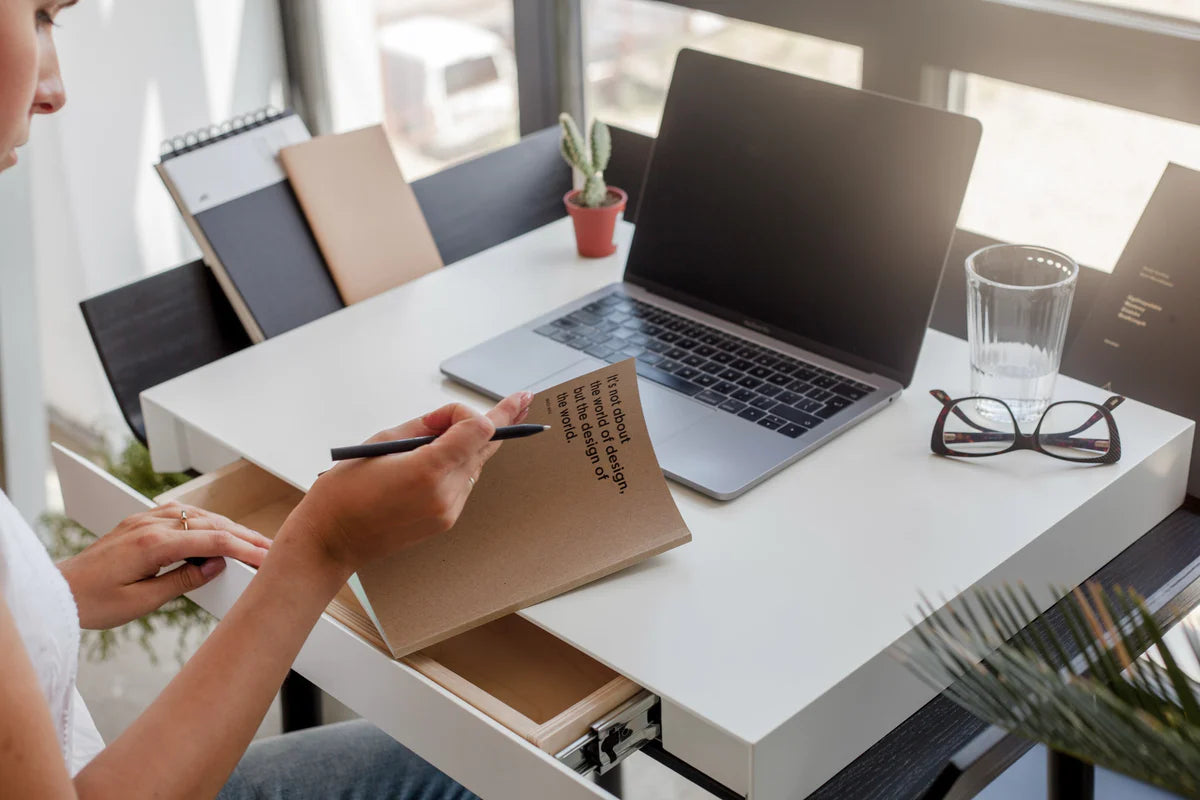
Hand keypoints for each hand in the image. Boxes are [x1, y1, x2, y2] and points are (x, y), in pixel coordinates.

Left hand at [58, 504, 271, 629]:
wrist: (58, 591)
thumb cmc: (93, 602)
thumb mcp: (141, 602)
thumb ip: (182, 581)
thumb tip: (215, 566)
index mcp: (152, 545)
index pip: (211, 542)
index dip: (243, 549)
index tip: (266, 558)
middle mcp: (150, 525)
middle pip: (210, 524)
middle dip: (244, 536)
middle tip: (270, 547)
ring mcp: (144, 520)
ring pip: (198, 516)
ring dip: (227, 527)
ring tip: (250, 541)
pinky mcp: (139, 523)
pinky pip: (181, 515)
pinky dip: (205, 522)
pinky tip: (216, 530)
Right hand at [287, 390, 532, 575]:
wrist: (331, 540)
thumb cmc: (345, 490)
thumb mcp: (381, 442)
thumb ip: (424, 427)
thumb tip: (450, 420)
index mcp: (429, 469)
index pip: (479, 429)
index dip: (465, 413)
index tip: (444, 414)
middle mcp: (447, 493)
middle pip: (487, 447)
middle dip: (503, 419)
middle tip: (524, 397)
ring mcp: (449, 511)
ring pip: (476, 464)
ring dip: (472, 443)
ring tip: (457, 426)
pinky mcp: (446, 520)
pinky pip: (463, 482)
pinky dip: (458, 464)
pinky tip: (443, 455)